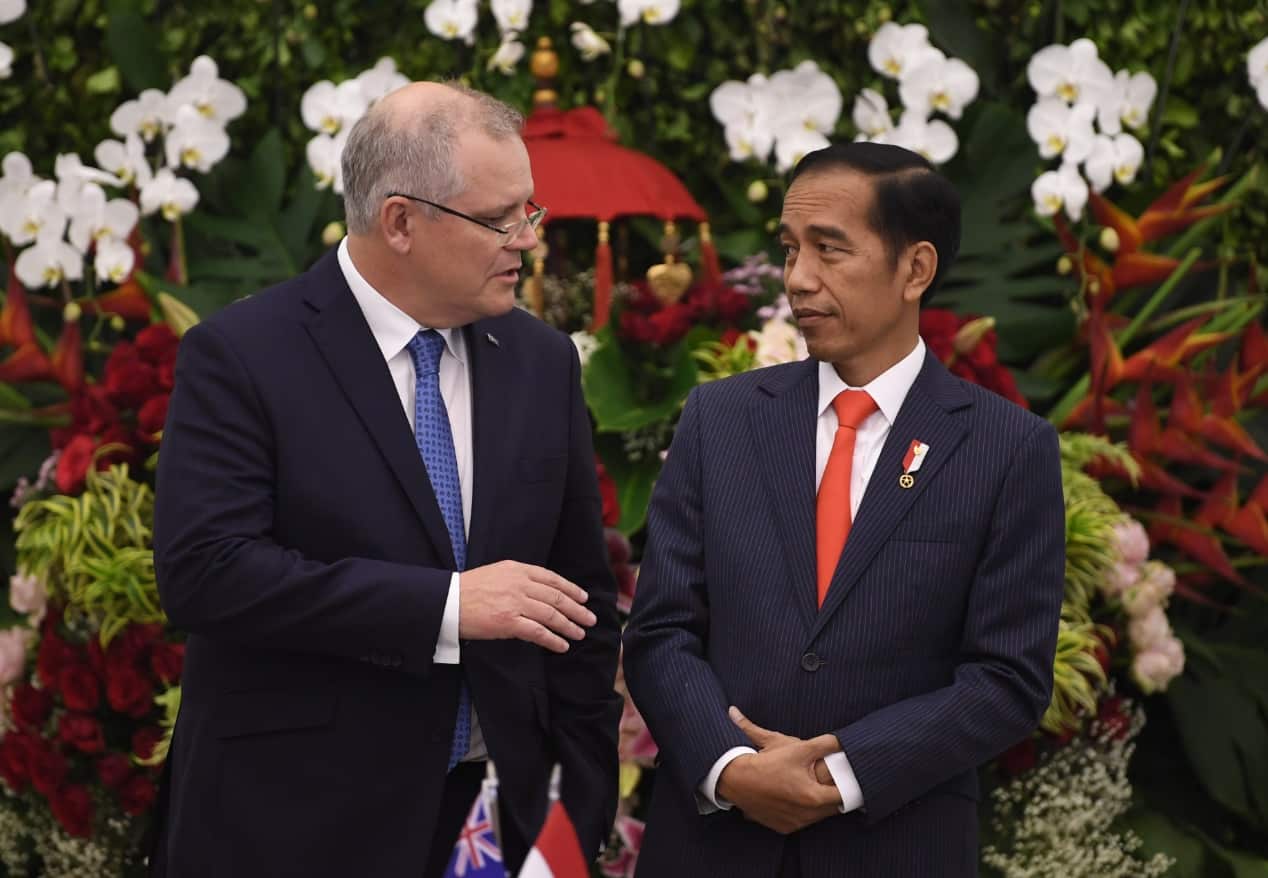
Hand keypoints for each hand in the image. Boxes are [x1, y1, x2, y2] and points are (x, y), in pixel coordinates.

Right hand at [458, 561, 595, 652]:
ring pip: (551, 615)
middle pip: (556, 597)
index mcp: (517, 569)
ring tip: (579, 634)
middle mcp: (519, 584)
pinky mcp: (508, 622)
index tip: (583, 597)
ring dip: (569, 626)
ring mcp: (515, 603)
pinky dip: (553, 640)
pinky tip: (562, 646)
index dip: (570, 589)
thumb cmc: (468, 589)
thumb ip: (518, 578)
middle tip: (589, 619)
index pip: (552, 578)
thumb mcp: (496, 573)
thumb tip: (539, 590)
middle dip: (576, 609)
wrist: (447, 601)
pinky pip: (537, 632)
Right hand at [716, 706, 842, 834]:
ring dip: (818, 801)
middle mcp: (806, 816)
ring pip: (817, 815)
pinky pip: (801, 820)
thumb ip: (825, 743)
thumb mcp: (797, 747)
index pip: (845, 796)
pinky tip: (794, 794)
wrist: (733, 778)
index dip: (848, 784)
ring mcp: (793, 824)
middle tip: (829, 776)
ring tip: (810, 783)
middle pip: (832, 806)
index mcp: (813, 797)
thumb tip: (843, 740)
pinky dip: (801, 810)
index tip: (846, 775)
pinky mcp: (782, 828)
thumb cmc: (766, 762)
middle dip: (832, 791)